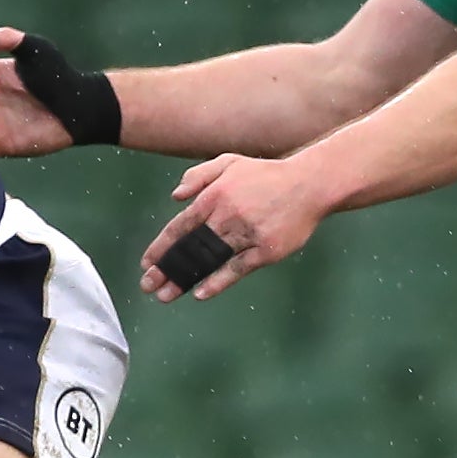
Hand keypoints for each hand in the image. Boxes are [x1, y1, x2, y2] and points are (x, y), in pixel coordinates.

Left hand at [139, 155, 324, 299]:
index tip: (146, 262)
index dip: (161, 246)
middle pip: (190, 247)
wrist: (310, 184)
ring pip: (209, 261)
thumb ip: (199, 176)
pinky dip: (218, 282)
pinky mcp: (266, 250)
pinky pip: (237, 269)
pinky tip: (200, 292)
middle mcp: (227, 215)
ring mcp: (247, 234)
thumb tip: (175, 196)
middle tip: (147, 285)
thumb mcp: (230, 163)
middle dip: (166, 268)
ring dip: (185, 279)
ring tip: (165, 295)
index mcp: (215, 195)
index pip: (180, 226)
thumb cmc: (266, 175)